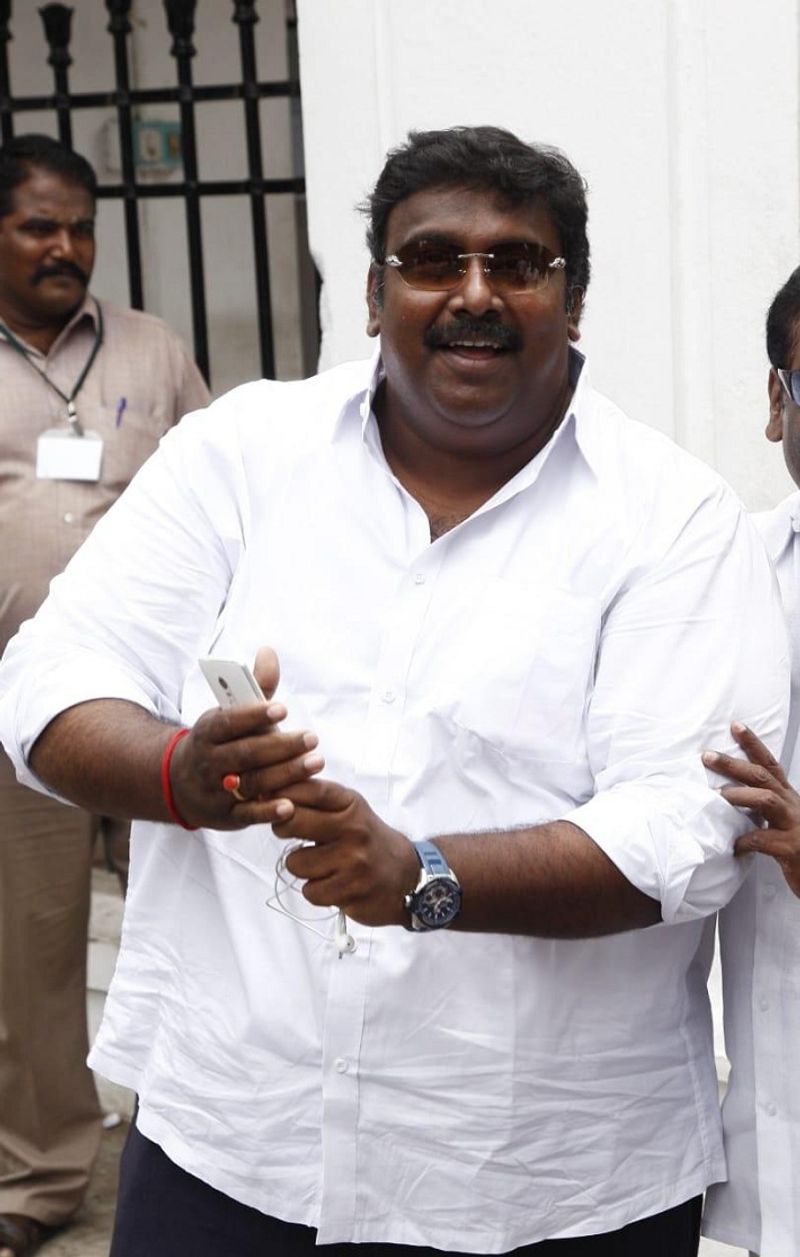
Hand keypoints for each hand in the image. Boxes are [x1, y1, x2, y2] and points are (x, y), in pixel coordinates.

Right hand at [169, 646, 324, 829]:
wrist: (180, 784)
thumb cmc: (218, 742)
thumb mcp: (228, 715)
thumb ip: (255, 688)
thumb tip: (269, 651)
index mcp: (207, 732)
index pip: (229, 722)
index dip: (254, 716)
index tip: (282, 709)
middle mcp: (209, 762)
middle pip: (245, 754)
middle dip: (280, 746)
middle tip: (312, 738)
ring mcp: (216, 791)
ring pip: (251, 783)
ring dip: (284, 774)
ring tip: (315, 763)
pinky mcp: (226, 816)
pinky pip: (247, 815)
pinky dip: (267, 812)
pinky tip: (290, 805)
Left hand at [272, 778, 419, 926]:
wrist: (407, 875)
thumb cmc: (367, 840)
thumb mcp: (350, 810)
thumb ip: (314, 800)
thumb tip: (267, 793)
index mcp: (351, 805)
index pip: (310, 790)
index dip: (283, 794)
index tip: (270, 800)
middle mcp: (353, 829)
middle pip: (292, 821)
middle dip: (282, 828)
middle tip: (292, 834)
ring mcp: (353, 862)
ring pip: (296, 863)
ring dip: (303, 868)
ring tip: (322, 865)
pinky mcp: (351, 891)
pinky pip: (310, 891)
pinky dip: (317, 891)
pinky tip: (333, 883)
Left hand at [702, 722, 799, 896]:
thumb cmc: (798, 849)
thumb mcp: (782, 822)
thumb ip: (762, 809)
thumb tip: (729, 796)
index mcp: (788, 798)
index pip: (770, 765)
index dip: (753, 744)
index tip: (735, 726)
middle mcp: (793, 805)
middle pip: (762, 777)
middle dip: (734, 764)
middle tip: (708, 756)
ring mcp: (794, 825)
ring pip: (766, 799)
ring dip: (739, 795)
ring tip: (717, 796)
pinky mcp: (792, 847)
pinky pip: (763, 840)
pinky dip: (744, 840)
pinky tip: (733, 845)